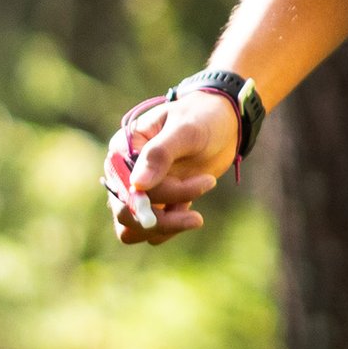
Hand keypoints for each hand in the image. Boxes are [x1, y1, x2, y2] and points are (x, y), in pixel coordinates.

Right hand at [105, 88, 241, 244]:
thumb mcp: (185, 129)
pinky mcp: (159, 202)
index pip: (124, 186)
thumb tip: (137, 185)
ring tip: (196, 218)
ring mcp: (141, 190)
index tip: (191, 192)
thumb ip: (160, 154)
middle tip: (197, 218)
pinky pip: (154, 230)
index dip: (149, 199)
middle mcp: (125, 172)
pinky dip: (172, 227)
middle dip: (161, 219)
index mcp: (122, 150)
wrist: (224, 124)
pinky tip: (192, 212)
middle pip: (126, 212)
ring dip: (165, 227)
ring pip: (137, 227)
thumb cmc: (202, 118)